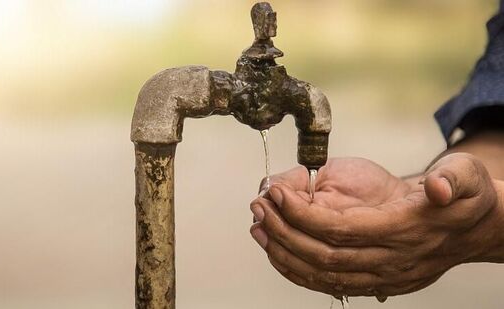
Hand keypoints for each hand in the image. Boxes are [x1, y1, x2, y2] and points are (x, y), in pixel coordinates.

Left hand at [250, 154, 502, 298]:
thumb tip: (438, 188)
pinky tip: (277, 252)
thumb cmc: (462, 198)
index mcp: (405, 230)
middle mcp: (391, 260)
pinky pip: (329, 283)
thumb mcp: (466, 178)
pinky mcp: (377, 283)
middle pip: (324, 255)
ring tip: (257, 228)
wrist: (471, 230)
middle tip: (258, 207)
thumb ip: (454, 179)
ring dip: (284, 253)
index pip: (342, 229)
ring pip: (322, 274)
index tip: (276, 192)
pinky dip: (298, 271)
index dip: (303, 213)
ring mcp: (383, 277)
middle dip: (284, 232)